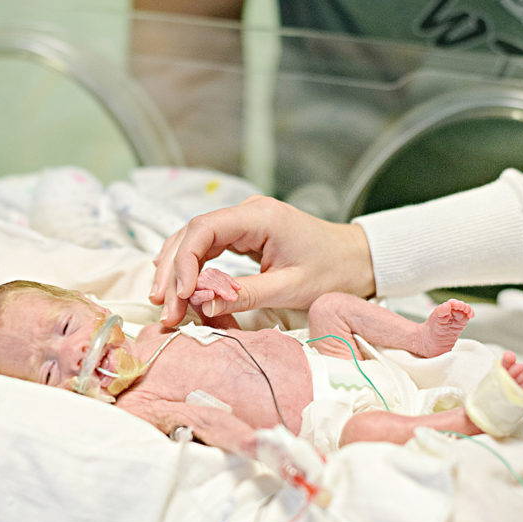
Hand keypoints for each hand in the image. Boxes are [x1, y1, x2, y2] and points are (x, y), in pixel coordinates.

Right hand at [150, 195, 375, 326]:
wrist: (359, 260)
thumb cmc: (334, 271)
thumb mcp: (291, 288)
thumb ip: (246, 295)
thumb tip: (203, 305)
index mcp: (261, 216)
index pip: (204, 230)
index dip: (184, 262)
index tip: (179, 295)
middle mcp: (247, 213)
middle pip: (192, 235)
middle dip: (173, 271)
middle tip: (163, 308)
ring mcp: (244, 223)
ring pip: (195, 242)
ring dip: (177, 273)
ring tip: (166, 306)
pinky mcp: (244, 236)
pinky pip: (208, 250)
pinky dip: (193, 272)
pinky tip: (182, 292)